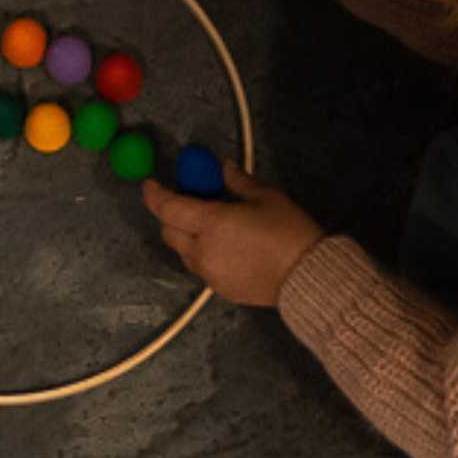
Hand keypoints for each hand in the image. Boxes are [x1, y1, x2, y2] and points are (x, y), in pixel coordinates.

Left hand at [142, 163, 325, 306]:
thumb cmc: (288, 232)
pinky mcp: (220, 290)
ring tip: (210, 226)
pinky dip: (203, 254)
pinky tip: (224, 247)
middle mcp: (202, 250)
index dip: (154, 195)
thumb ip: (238, 181)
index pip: (168, 208)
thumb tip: (223, 167)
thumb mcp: (266, 197)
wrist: (307, 277)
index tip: (149, 184)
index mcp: (210, 223)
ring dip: (186, 237)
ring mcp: (209, 274)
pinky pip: (201, 268)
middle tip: (188, 202)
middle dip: (170, 216)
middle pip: (168, 232)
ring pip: (183, 253)